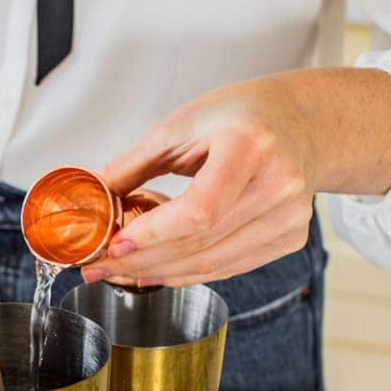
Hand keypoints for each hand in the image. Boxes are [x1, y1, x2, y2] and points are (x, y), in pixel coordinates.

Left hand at [84, 68, 390, 287]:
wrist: (301, 123)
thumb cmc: (238, 117)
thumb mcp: (180, 125)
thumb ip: (132, 164)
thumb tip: (89, 201)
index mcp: (249, 147)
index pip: (200, 210)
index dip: (153, 235)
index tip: (113, 245)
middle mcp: (279, 185)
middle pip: (200, 242)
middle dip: (141, 260)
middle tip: (97, 268)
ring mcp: (290, 217)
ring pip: (212, 263)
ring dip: (158, 273)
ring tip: (117, 272)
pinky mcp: (290, 238)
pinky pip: (229, 267)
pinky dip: (187, 273)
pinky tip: (154, 270)